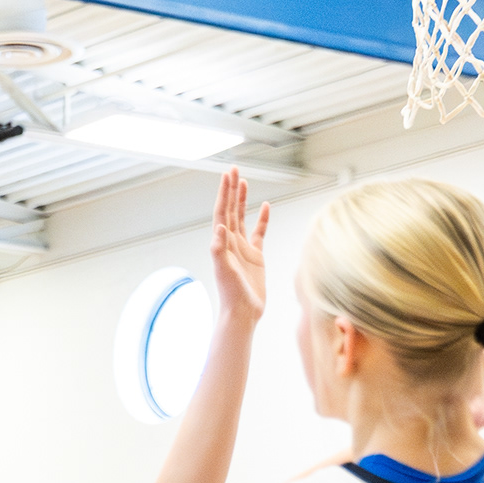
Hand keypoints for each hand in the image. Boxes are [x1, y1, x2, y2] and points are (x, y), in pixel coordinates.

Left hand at [206, 166, 269, 327]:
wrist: (243, 312)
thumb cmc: (232, 295)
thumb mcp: (224, 271)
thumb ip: (219, 249)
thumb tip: (218, 227)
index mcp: (222, 243)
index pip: (223, 212)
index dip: (225, 193)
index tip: (227, 175)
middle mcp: (231, 243)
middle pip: (231, 210)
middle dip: (231, 189)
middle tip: (233, 169)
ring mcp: (243, 248)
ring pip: (242, 217)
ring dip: (242, 200)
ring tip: (243, 181)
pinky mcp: (255, 256)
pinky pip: (259, 232)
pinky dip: (262, 219)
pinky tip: (264, 206)